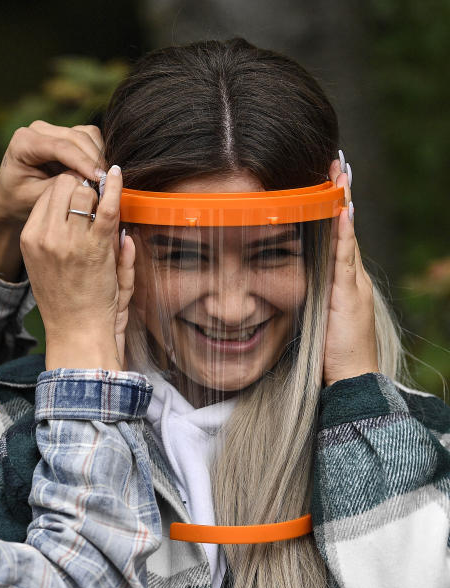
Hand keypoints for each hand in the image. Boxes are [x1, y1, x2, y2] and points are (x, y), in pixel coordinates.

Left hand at [0, 121, 105, 225]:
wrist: (9, 196)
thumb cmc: (18, 200)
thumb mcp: (35, 198)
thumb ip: (60, 187)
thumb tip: (87, 179)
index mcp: (24, 142)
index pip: (60, 147)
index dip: (83, 162)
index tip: (100, 179)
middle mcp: (38, 130)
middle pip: (77, 137)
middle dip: (95, 159)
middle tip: (107, 184)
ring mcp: (52, 129)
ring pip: (87, 134)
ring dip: (98, 157)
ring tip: (102, 182)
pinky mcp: (64, 134)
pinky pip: (89, 139)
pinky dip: (97, 155)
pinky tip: (97, 175)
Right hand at [20, 165, 131, 371]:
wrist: (77, 335)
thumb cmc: (67, 305)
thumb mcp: (47, 266)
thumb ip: (62, 235)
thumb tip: (76, 209)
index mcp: (30, 238)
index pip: (47, 194)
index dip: (66, 187)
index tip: (80, 191)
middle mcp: (45, 236)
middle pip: (63, 186)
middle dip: (80, 184)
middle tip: (94, 192)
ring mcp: (70, 241)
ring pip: (83, 192)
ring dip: (97, 191)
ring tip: (105, 196)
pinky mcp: (96, 248)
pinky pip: (106, 206)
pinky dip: (114, 187)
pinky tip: (117, 174)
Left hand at [323, 157, 378, 385]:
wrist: (351, 380)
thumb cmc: (328, 354)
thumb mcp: (311, 317)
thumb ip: (304, 297)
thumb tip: (281, 284)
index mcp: (340, 280)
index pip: (335, 235)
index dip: (331, 208)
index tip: (325, 179)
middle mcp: (350, 275)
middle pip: (344, 227)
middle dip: (340, 195)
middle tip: (335, 162)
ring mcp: (352, 282)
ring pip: (346, 234)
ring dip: (342, 203)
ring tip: (339, 173)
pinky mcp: (349, 292)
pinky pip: (346, 255)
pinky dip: (344, 232)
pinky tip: (341, 211)